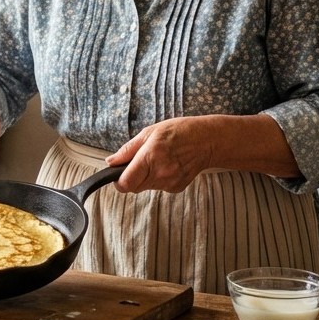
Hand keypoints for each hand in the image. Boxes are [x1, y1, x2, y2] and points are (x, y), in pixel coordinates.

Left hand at [107, 114, 297, 192]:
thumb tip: (110, 162)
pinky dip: (158, 178)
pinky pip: (159, 187)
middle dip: (131, 177)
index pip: (126, 184)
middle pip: (134, 187)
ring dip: (145, 177)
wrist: (208, 141)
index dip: (118, 180)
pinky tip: (168, 165)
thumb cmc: (178, 132)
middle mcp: (160, 173)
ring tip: (158, 159)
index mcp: (150, 157)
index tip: (118, 173)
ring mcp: (169, 183)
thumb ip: (128, 150)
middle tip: (140, 161)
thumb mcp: (149, 132)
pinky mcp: (177, 188)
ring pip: (146, 187)